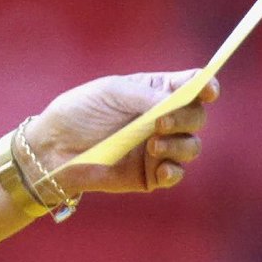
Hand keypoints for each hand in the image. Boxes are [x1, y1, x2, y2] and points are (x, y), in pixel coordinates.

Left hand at [25, 69, 219, 196]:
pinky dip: (174, 170)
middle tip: (160, 122)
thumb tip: (176, 104)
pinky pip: (176, 174)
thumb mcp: (112, 92)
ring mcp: (158, 148)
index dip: (206, 86)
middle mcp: (163, 119)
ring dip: (179, 144)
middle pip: (196, 117)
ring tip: (153, 145)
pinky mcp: (150, 175)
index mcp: (156, 92)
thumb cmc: (79, 111)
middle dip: (187, 118)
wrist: (53, 148)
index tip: (208, 89)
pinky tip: (160, 167)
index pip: (192, 86)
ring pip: (191, 146)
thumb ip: (146, 97)